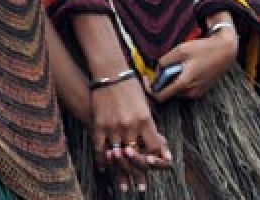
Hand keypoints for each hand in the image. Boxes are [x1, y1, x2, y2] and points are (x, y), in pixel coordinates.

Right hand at [90, 75, 172, 194]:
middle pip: (137, 156)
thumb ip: (150, 124)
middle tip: (141, 187)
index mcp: (145, 119)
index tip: (158, 167)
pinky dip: (102, 160)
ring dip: (121, 173)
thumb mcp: (145, 103)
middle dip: (140, 174)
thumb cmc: (129, 85)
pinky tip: (103, 169)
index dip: (156, 159)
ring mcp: (114, 127)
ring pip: (118, 157)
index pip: (154, 147)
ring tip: (124, 186)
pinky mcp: (99, 125)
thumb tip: (159, 142)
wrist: (108, 72)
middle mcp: (131, 126)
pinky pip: (100, 148)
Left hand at [151, 30, 237, 101]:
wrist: (226, 50)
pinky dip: (181, 81)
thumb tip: (156, 70)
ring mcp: (197, 93)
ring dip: (172, 81)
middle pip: (168, 93)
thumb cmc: (204, 48)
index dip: (150, 89)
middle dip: (162, 82)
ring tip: (176, 66)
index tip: (146, 79)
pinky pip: (186, 89)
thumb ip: (165, 61)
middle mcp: (191, 92)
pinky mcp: (202, 91)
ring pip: (177, 91)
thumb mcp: (181, 49)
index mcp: (184, 83)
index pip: (160, 96)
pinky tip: (185, 69)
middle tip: (161, 68)